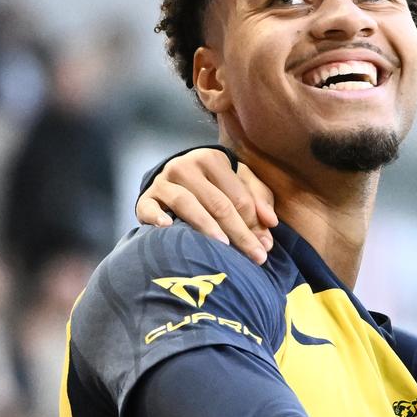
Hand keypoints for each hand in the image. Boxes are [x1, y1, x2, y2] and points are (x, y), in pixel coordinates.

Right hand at [135, 147, 277, 264]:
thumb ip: (259, 198)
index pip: (239, 197)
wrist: (172, 176)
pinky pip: (148, 208)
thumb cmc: (214, 183)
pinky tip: (167, 227)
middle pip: (218, 204)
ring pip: (187, 204)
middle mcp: (185, 166)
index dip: (254, 223)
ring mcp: (163, 182)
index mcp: (212, 159)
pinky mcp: (146, 198)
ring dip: (206, 226)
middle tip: (256, 257)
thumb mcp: (239, 181)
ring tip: (223, 246)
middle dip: (239, 233)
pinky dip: (156, 216)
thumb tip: (271, 223)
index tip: (266, 247)